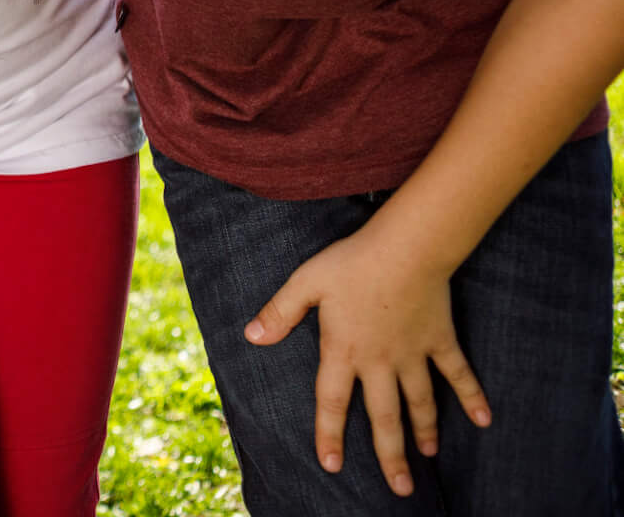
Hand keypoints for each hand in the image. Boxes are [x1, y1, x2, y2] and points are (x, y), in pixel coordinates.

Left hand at [246, 227, 489, 495]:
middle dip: (390, 455)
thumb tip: (251, 336)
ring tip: (427, 456)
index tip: (331, 464)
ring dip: (425, 431)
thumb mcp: (306, 282)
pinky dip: (472, 396)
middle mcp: (380, 361)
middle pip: (384, 417)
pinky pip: (459, 374)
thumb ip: (280, 312)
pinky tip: (484, 420)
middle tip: (399, 488)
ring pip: (420, 402)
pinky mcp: (440, 340)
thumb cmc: (352, 262)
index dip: (329, 434)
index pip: (332, 402)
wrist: (406, 248)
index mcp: (344, 350)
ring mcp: (414, 354)